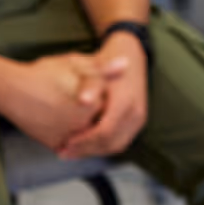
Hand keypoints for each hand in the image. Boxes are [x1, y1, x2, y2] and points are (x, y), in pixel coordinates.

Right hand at [1, 52, 127, 151]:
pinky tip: (63, 118)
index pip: (112, 105)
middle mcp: (83, 126)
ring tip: (69, 107)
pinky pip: (71, 143)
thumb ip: (103, 69)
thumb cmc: (44, 74)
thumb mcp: (77, 64)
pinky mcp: (54, 145)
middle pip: (100, 121)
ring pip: (86, 134)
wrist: (11, 91)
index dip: (103, 95)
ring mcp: (68, 138)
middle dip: (96, 111)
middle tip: (78, 97)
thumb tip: (125, 65)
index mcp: (94, 106)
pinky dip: (72, 135)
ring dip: (85, 126)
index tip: (91, 88)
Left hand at [58, 33, 148, 159]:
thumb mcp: (97, 67)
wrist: (130, 53)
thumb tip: (84, 100)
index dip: (83, 142)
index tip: (64, 144)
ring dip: (94, 151)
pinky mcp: (138, 120)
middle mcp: (136, 111)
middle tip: (64, 151)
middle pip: (110, 143)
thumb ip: (91, 84)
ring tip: (72, 151)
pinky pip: (121, 140)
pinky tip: (87, 144)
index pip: (104, 132)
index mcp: (126, 100)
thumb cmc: (109, 59)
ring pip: (116, 145)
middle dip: (86, 150)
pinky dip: (103, 146)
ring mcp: (139, 116)